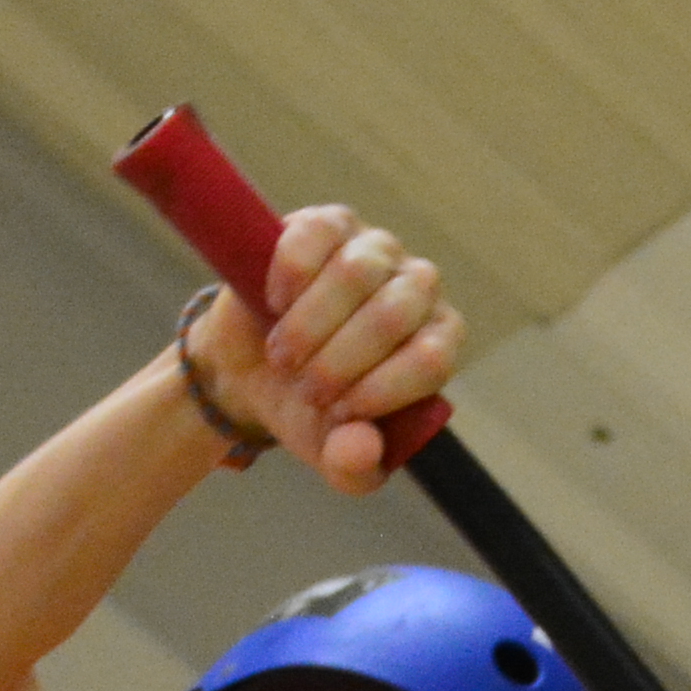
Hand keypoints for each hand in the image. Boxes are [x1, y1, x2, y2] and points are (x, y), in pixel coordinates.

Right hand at [183, 202, 464, 490]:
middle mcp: (418, 289)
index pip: (432, 358)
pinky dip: (290, 277)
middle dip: (338, 361)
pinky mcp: (330, 223)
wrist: (253, 371)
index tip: (338, 413)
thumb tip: (361, 446)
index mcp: (437, 342)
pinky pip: (316, 235)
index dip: (380, 389)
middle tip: (304, 389)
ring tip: (284, 356)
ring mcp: (377, 249)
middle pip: (393, 313)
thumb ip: (355, 467)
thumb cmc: (309, 412)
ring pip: (356, 272)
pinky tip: (274, 303)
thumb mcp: (331, 457)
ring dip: (309, 325)